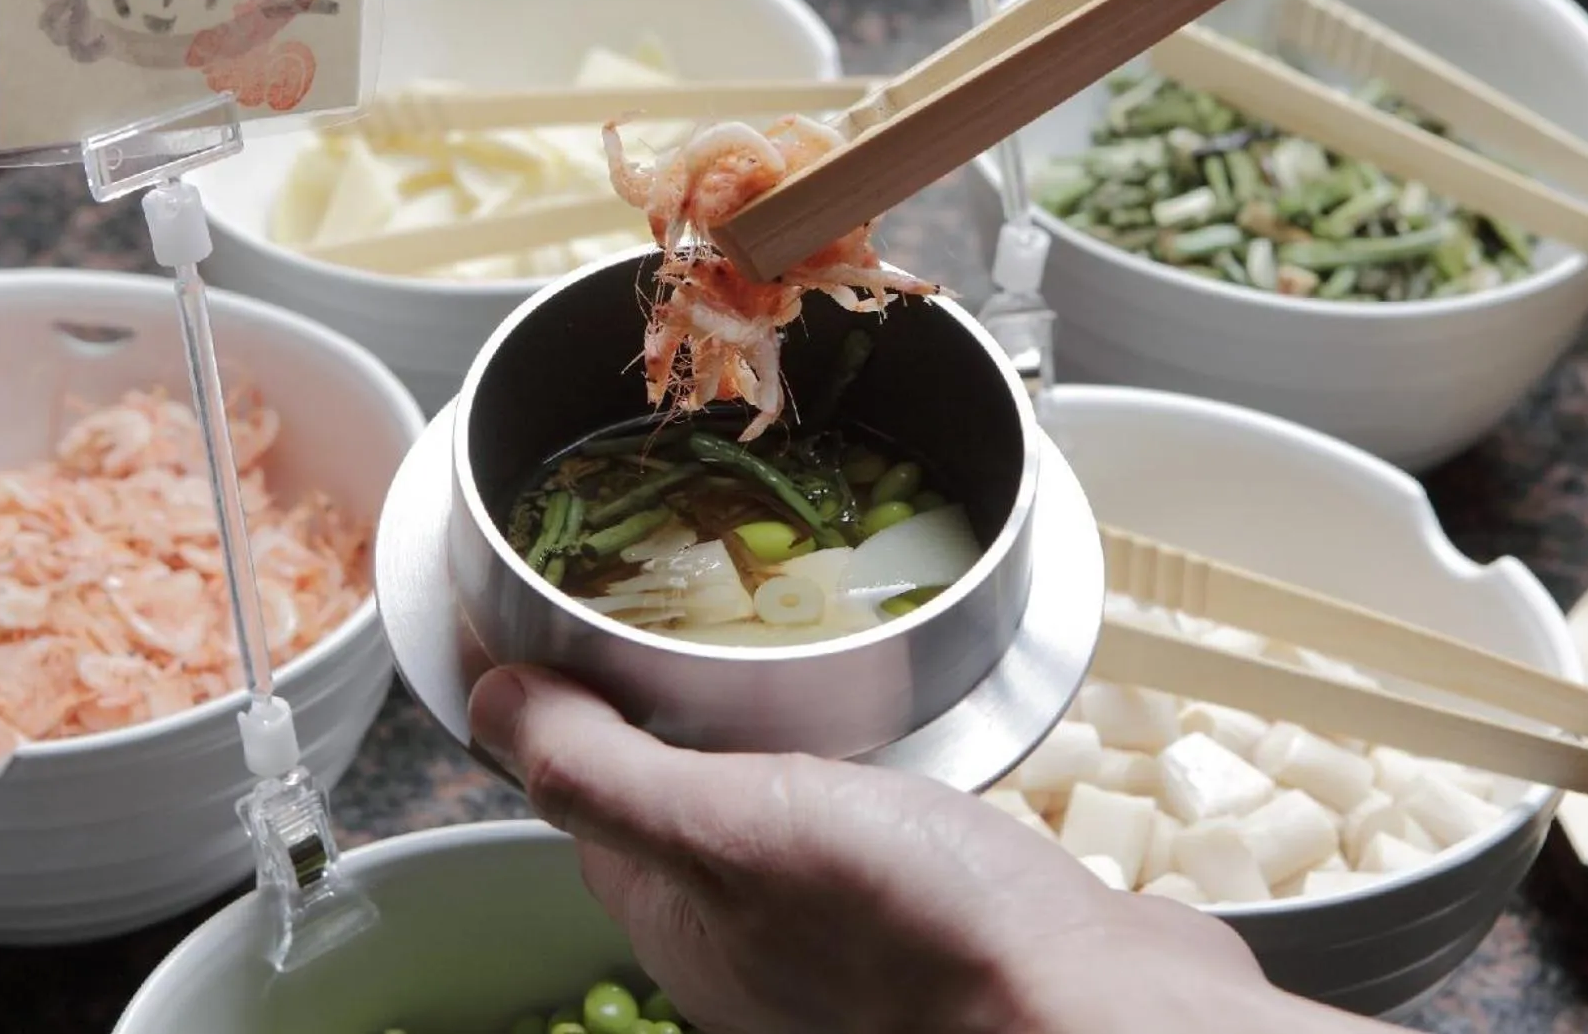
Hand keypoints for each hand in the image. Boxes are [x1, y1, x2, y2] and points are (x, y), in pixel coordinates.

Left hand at [468, 666, 1370, 1033]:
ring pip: (775, 793)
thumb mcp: (729, 830)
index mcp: (681, 922)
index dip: (569, 706)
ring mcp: (844, 917)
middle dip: (676, 699)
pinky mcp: (932, 894)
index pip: (587, 799)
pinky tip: (885, 698)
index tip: (575, 617)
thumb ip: (603, 771)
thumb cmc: (914, 931)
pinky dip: (856, 744)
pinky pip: (863, 801)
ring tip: (784, 625)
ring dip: (773, 716)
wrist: (1095, 1004)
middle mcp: (753, 931)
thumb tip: (492, 700)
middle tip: (691, 595)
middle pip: (680, 792)